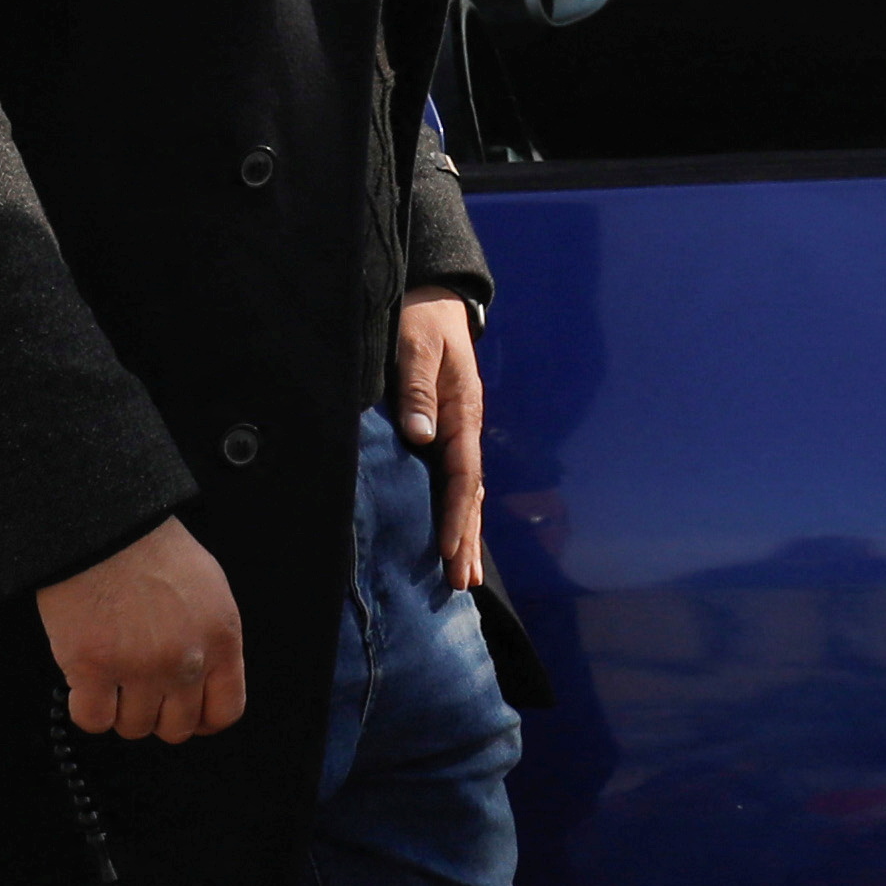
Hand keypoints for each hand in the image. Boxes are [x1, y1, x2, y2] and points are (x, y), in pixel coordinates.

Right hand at [36, 517, 244, 739]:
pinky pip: (92, 719)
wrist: (101, 523)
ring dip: (120, 710)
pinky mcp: (93, 669)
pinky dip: (86, 709)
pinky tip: (84, 684)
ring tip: (110, 678)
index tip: (185, 713)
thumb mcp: (207, 587)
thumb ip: (210, 637)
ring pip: (134, 727)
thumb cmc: (148, 545)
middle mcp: (186, 660)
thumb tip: (202, 676)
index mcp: (220, 638)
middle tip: (139, 690)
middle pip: (177, 727)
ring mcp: (140, 669)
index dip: (201, 719)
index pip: (225, 710)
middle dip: (156, 714)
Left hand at [392, 289, 488, 594]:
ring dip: (466, 535)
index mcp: (462, 412)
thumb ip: (417, 389)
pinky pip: (455, 481)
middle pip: (470, 493)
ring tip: (465, 579)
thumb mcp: (415, 346)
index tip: (448, 549)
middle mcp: (465, 429)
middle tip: (462, 584)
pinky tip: (455, 539)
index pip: (463, 473)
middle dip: (466, 540)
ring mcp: (458, 434)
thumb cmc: (421, 321)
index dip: (456, 514)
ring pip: (466, 493)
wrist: (433, 301)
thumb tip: (421, 435)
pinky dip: (458, 514)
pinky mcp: (446, 434)